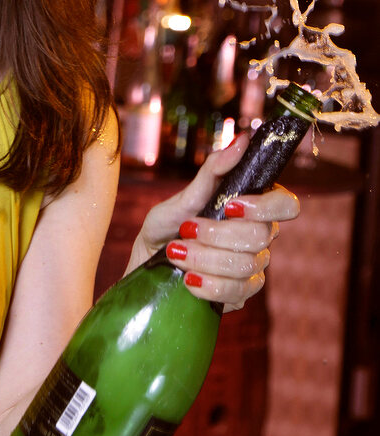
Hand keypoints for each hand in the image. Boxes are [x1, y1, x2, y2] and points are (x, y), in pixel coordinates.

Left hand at [125, 133, 299, 311]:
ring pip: (246, 266)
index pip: (287, 205)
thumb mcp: (183, 197)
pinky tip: (187, 279)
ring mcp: (253, 267)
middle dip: (216, 234)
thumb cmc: (168, 225)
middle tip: (186, 230)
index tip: (231, 205)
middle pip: (260, 237)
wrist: (149, 264)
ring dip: (204, 258)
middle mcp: (259, 237)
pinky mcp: (241, 294)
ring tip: (177, 253)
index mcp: (253, 208)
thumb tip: (243, 140)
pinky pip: (237, 294)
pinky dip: (207, 285)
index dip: (265, 206)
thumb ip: (213, 171)